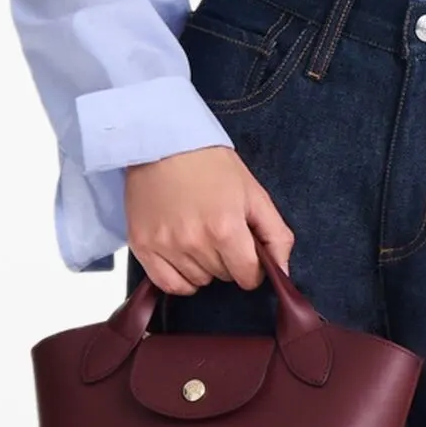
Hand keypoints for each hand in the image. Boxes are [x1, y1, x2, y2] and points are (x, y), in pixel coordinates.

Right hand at [124, 146, 293, 293]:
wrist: (164, 142)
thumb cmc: (211, 165)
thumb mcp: (254, 193)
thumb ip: (276, 236)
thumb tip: (283, 273)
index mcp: (226, 228)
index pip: (248, 276)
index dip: (253, 266)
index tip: (246, 250)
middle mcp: (194, 241)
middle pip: (223, 277)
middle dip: (228, 260)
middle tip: (219, 230)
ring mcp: (166, 245)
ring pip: (198, 281)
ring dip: (204, 266)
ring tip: (198, 234)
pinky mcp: (142, 245)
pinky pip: (169, 284)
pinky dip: (180, 279)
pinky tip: (184, 258)